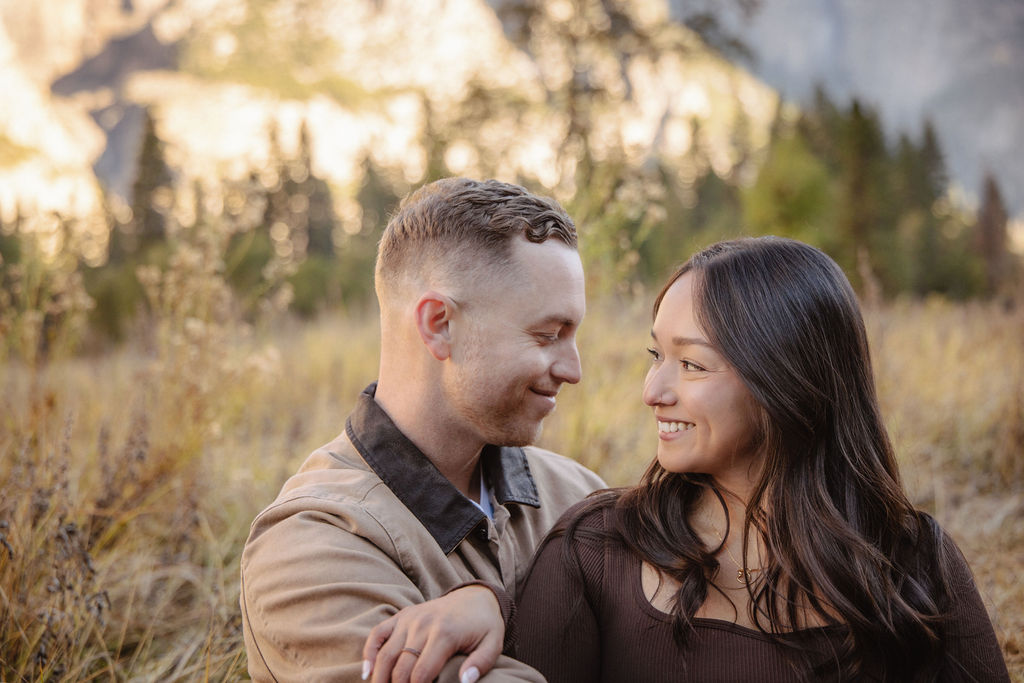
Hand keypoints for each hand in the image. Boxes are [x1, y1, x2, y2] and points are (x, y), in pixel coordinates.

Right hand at [362, 584, 504, 682]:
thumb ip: (481, 664)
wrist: (476, 596)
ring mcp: (409, 619)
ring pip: (386, 654)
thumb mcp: (493, 644)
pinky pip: (378, 633)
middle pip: (400, 667)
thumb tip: (465, 682)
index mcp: (444, 634)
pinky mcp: (402, 616)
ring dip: (380, 678)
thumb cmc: (484, 625)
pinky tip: (367, 672)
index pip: (421, 674)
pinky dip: (369, 653)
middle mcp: (423, 624)